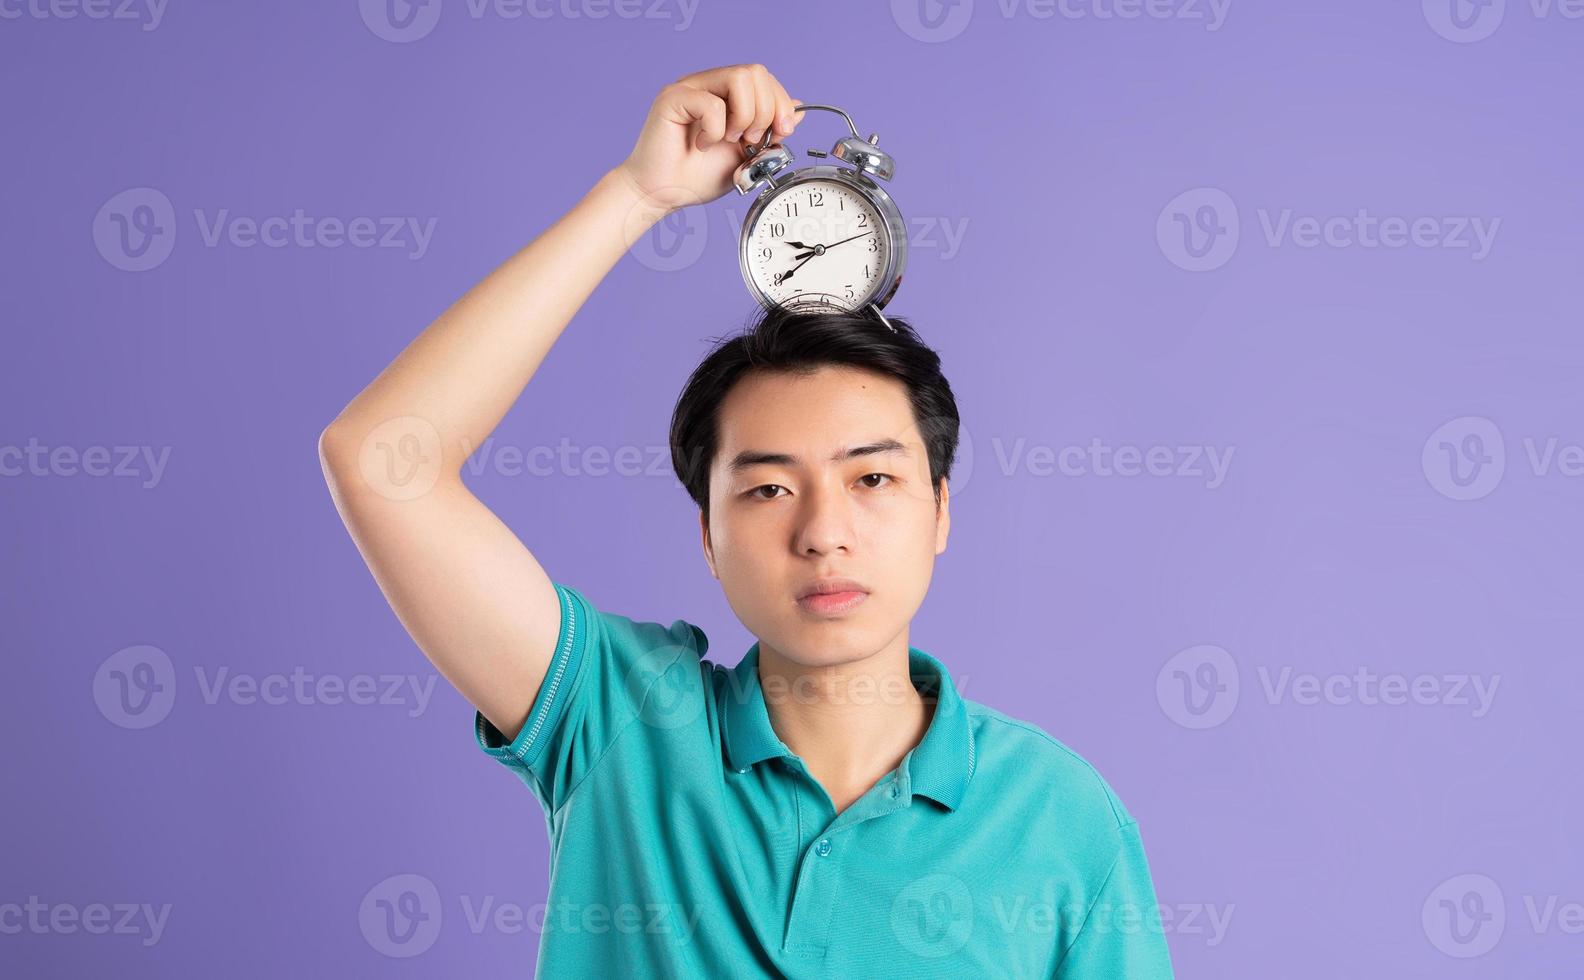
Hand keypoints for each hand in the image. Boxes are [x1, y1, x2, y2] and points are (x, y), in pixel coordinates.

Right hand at [614, 63, 803, 212]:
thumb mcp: (747, 156)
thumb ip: (770, 132)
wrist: (662, 195)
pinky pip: (712, 104)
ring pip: (739, 77)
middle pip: (756, 72)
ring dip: (745, 116)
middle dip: (766, 112)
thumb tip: (798, 110)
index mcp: (726, 94)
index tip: (781, 134)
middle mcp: (708, 84)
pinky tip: (701, 143)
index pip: (765, 78)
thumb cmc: (696, 176)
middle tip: (750, 142)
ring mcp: (690, 87)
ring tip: (729, 140)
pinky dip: (715, 130)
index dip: (780, 104)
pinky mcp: (672, 98)